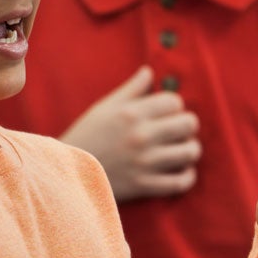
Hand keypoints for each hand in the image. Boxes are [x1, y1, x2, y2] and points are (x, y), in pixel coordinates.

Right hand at [59, 66, 200, 201]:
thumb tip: (149, 71)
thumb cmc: (87, 135)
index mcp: (131, 113)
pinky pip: (180, 183)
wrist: (67, 173)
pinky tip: (182, 170)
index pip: (174, 101)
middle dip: (187, 125)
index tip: (167, 112)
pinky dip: (187, 177)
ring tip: (182, 149)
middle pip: (188, 124)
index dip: (174, 105)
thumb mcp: (105, 107)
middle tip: (178, 130)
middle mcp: (141, 136)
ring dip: (190, 149)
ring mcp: (145, 162)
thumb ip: (131, 89)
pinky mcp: (144, 186)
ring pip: (190, 152)